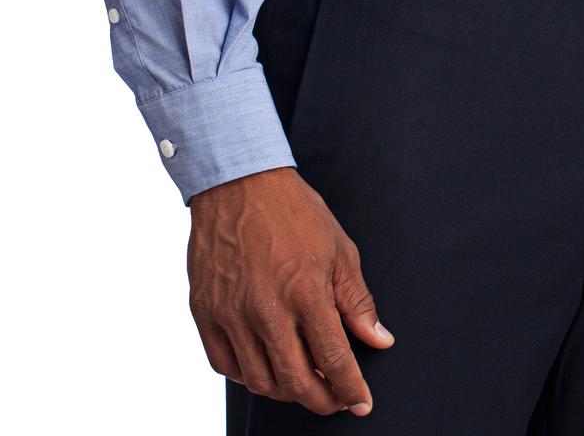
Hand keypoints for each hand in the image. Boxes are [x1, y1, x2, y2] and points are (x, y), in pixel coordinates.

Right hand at [187, 166, 395, 415]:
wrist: (238, 181)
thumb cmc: (291, 211)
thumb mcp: (338, 249)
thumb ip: (357, 301)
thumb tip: (379, 339)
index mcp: (305, 291)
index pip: (334, 360)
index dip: (351, 389)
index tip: (361, 401)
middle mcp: (266, 308)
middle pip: (296, 382)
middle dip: (322, 401)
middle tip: (335, 399)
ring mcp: (230, 313)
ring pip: (259, 381)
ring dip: (285, 392)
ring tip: (302, 381)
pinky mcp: (204, 311)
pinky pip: (224, 365)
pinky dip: (247, 377)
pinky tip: (263, 366)